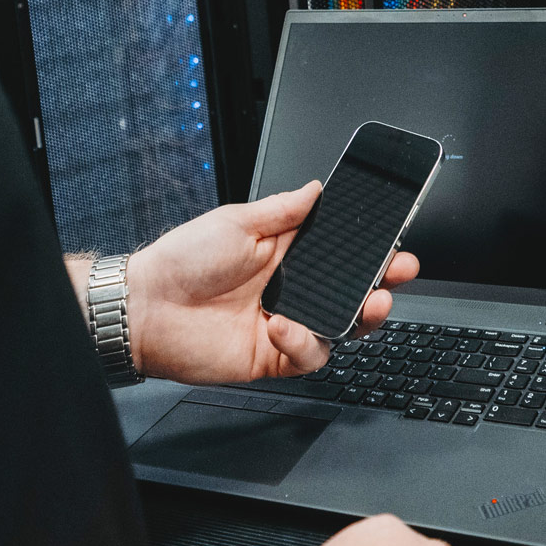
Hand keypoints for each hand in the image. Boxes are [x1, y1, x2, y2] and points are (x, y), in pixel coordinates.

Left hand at [89, 184, 419, 384]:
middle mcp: (292, 289)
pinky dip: (306, 343)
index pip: (342, 251)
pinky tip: (284, 326)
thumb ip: (284, 209)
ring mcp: (286, 324)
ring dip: (364, 316)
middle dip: (384, 281)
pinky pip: (309, 354)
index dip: (370, 249)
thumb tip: (318, 189)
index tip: (393, 241)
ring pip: (342, 327)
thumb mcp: (237, 221)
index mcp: (287, 253)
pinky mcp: (274, 356)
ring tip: (373, 302)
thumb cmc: (182, 260)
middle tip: (399, 271)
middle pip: (353, 290)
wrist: (146, 307)